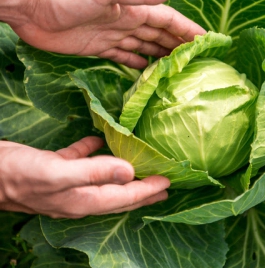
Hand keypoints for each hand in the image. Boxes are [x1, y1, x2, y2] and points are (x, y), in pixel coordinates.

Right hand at [0, 137, 169, 217]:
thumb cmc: (20, 175)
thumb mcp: (59, 173)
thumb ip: (95, 172)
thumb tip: (130, 172)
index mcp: (84, 200)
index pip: (125, 197)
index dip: (147, 190)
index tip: (168, 183)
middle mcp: (79, 195)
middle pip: (119, 195)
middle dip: (143, 192)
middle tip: (164, 186)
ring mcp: (68, 183)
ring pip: (104, 179)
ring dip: (123, 174)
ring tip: (141, 169)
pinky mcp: (56, 167)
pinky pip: (81, 161)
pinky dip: (93, 153)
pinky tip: (100, 141)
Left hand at [6, 0, 205, 67]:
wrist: (32, 8)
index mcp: (134, 8)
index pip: (169, 20)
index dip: (188, 29)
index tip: (206, 41)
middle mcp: (128, 21)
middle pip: (160, 35)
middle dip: (179, 45)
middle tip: (198, 61)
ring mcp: (114, 35)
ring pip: (145, 47)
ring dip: (162, 56)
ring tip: (179, 69)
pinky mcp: (99, 48)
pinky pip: (125, 57)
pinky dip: (138, 64)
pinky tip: (148, 72)